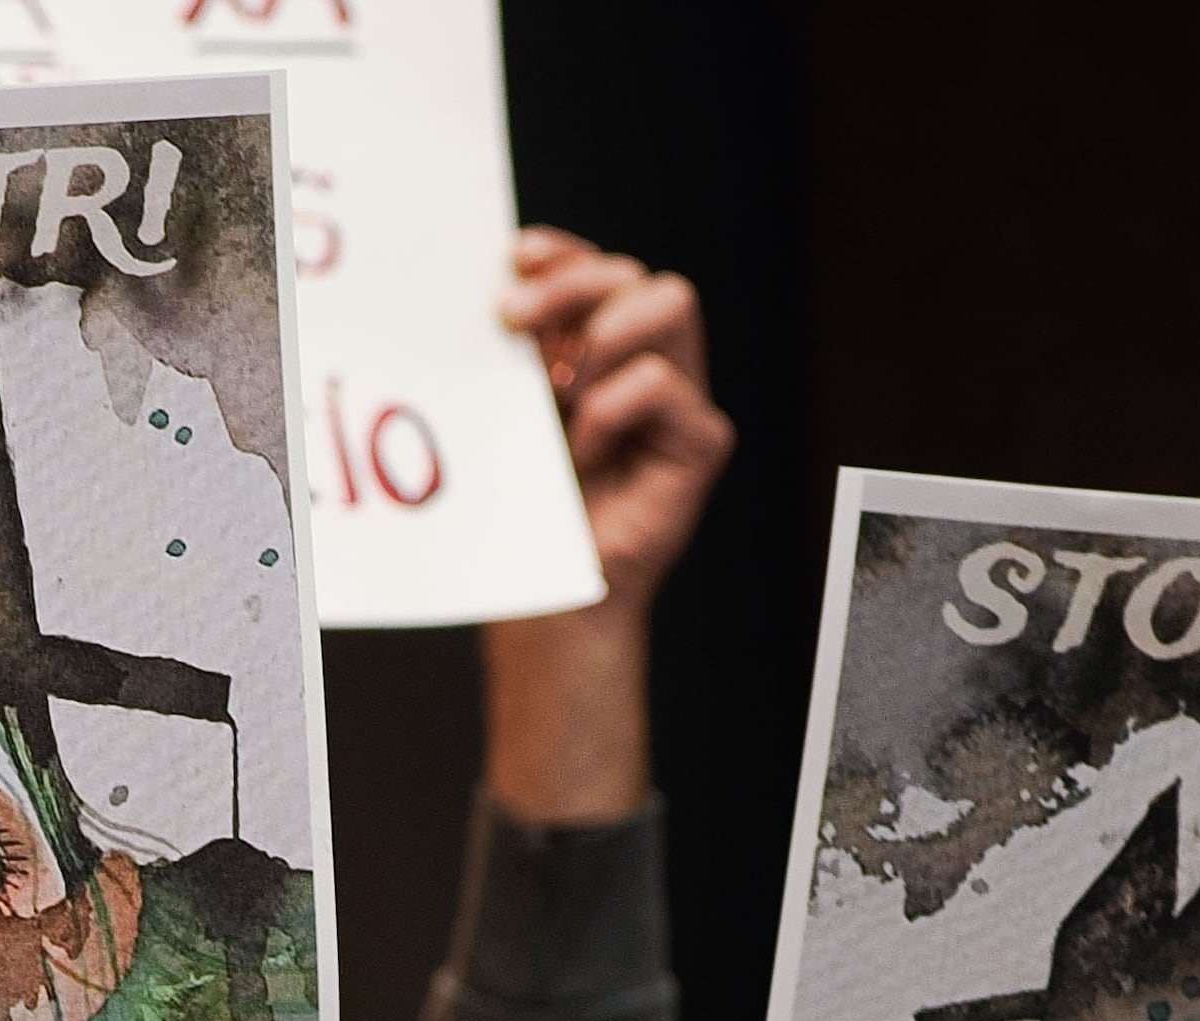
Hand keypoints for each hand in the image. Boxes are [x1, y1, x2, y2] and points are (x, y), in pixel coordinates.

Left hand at [503, 228, 729, 613]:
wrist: (547, 589)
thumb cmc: (527, 506)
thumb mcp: (512, 412)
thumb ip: (520, 352)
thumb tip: (500, 286)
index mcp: (600, 349)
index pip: (597, 268)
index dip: (562, 252)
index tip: (514, 259)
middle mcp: (647, 362)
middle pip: (634, 273)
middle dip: (571, 284)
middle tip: (512, 322)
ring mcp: (680, 398)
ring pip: (670, 302)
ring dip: (603, 334)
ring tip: (560, 392)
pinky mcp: (699, 441)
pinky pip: (660, 384)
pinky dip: (611, 409)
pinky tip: (583, 452)